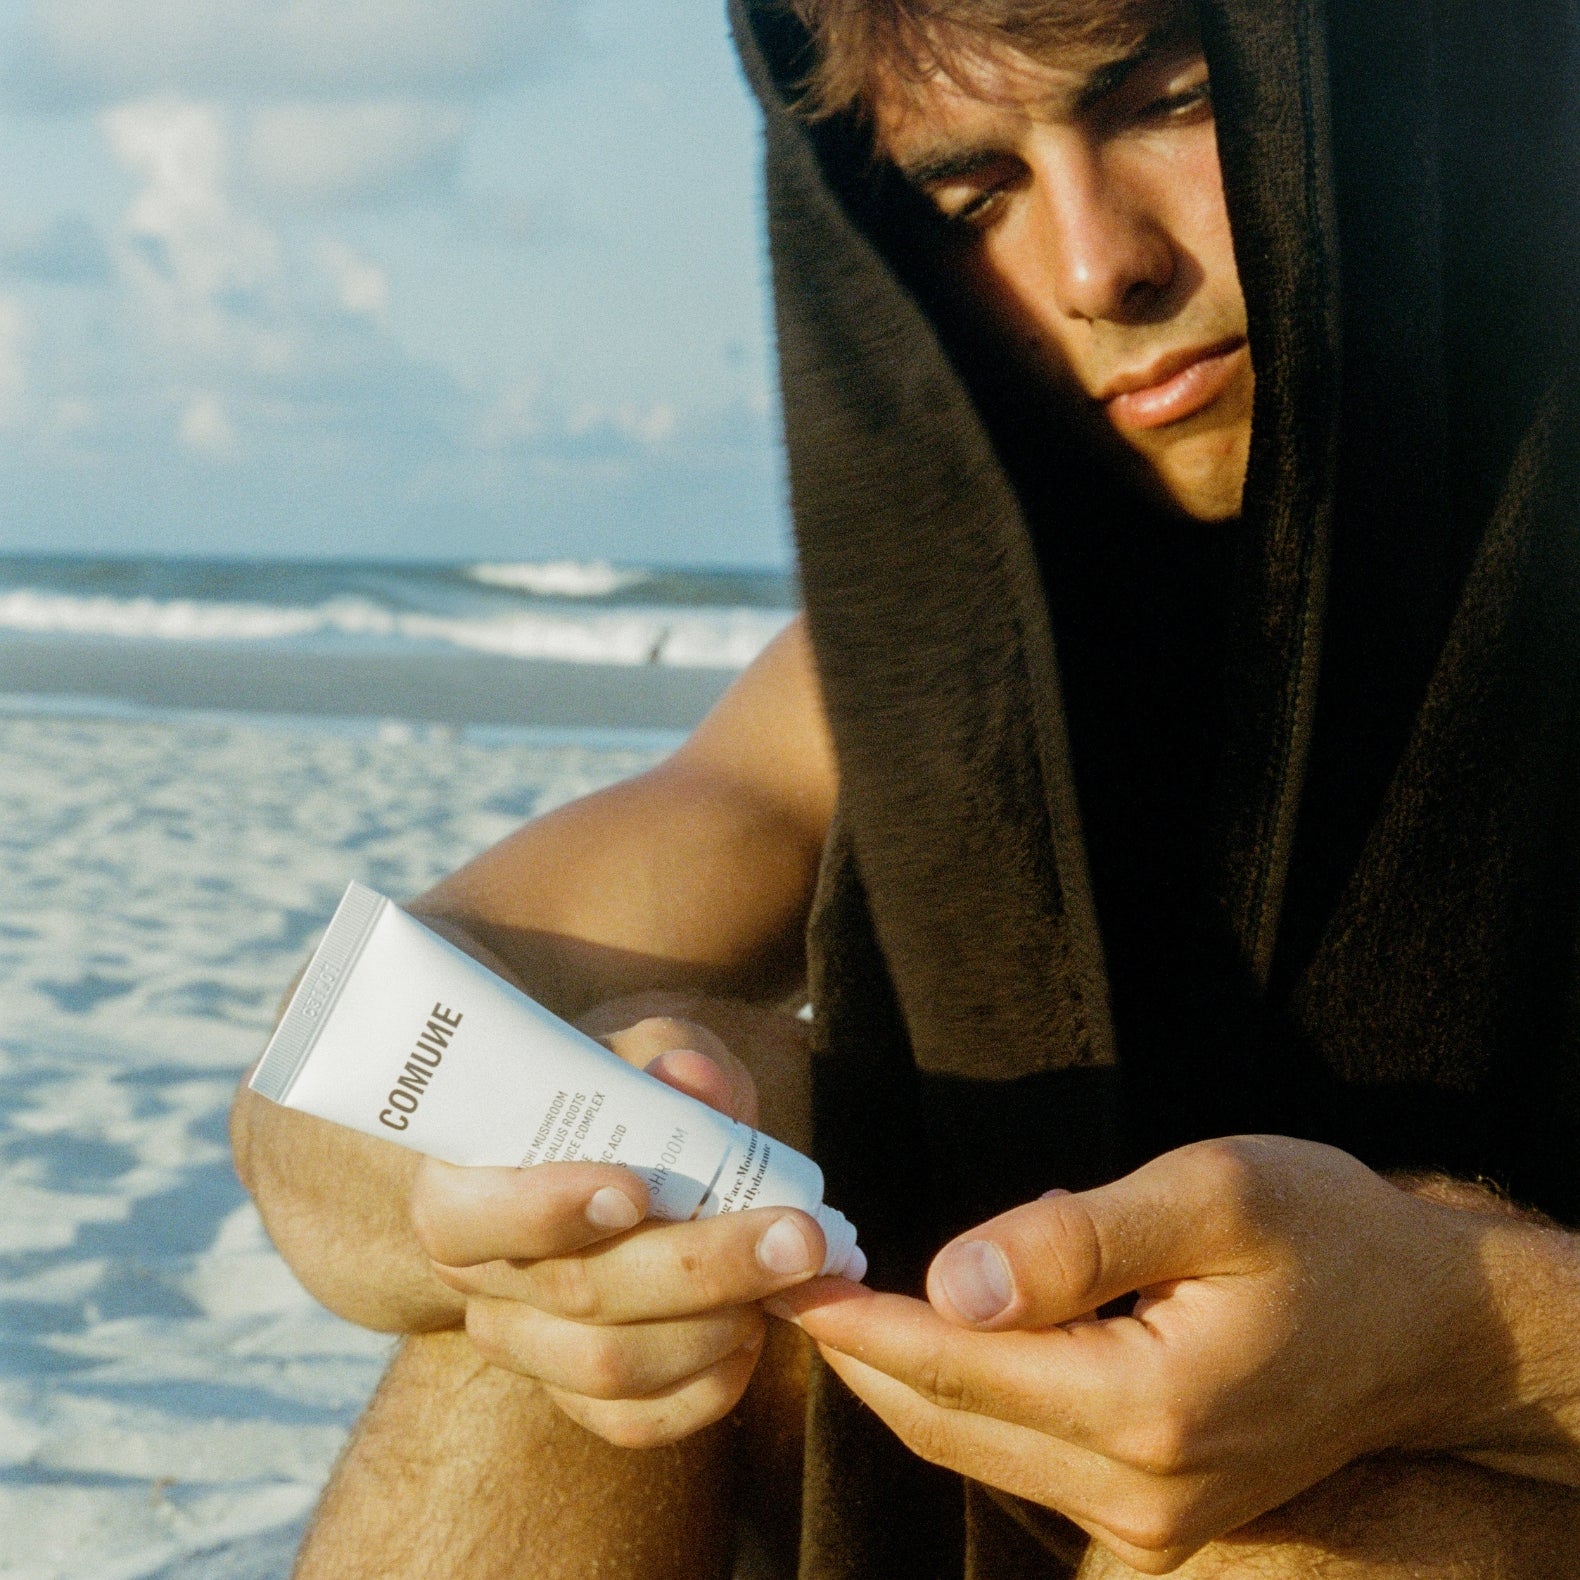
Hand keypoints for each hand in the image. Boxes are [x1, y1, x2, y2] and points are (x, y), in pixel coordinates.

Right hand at [409, 1004, 834, 1446]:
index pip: (465, 1217)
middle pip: (574, 1294)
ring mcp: (524, 1345)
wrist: (625, 1155)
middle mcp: (478, 1277)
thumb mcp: (645, 1049)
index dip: (546, 1211)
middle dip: (699, 1267)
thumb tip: (692, 1077)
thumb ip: (666, 1053)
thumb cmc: (626, 1094)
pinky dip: (711, 1383)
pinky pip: (637, 1422)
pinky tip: (754, 1329)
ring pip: (609, 1368)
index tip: (636, 1190)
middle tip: (797, 1236)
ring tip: (785, 1274)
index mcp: (462, 1185)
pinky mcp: (576, 1396)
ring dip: (715, 1326)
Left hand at [775, 1136, 1513, 1572]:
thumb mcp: (1216, 1196)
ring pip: (972, 1449)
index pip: (952, 1368)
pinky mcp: (1155, 1516)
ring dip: (893, 1378)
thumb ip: (1077, 1240)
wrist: (1435, 1330)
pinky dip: (954, 1401)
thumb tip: (950, 1279)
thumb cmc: (1332, 1238)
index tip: (779, 1270)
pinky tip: (921, 1342)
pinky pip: (1017, 1461)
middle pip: (944, 1422)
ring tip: (828, 1299)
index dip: (854, 1319)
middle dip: (853, 1352)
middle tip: (774, 1276)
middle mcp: (1138, 1493)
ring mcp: (1148, 1523)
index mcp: (1147, 1408)